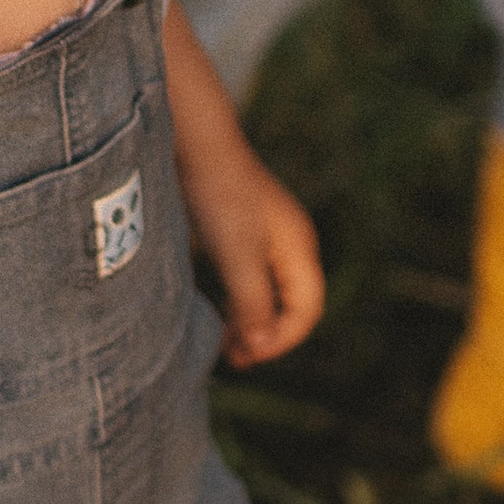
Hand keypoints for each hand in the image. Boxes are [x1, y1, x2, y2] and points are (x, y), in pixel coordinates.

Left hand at [202, 154, 325, 367]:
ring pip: (269, 292)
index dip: (281, 340)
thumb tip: (262, 344)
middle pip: (291, 304)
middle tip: (235, 359)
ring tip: (225, 345)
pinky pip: (250, 277)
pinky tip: (217, 311)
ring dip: (251, 321)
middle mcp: (290, 243)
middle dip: (266, 336)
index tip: (247, 355)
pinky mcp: (244, 231)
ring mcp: (268, 236)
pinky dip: (238, 300)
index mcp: (299, 249)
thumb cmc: (219, 197)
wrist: (196, 144)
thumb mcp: (237, 256)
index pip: (307, 311)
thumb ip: (253, 302)